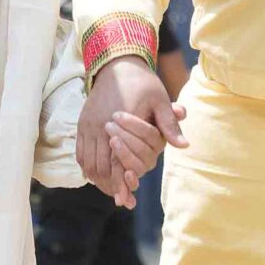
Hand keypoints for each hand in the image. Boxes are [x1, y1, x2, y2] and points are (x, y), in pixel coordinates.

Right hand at [76, 59, 186, 208]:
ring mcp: (88, 125)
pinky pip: (81, 152)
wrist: (117, 65)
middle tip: (119, 199)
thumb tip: (184, 145)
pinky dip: (87, 166)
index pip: (116, 160)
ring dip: (98, 178)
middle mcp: (99, 125)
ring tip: (109, 190)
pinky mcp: (82, 123)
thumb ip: (169, 124)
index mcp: (119, 121)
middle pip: (100, 165)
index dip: (121, 182)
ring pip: (88, 161)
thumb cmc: (142, 83)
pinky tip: (96, 174)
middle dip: (109, 185)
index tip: (126, 200)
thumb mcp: (160, 99)